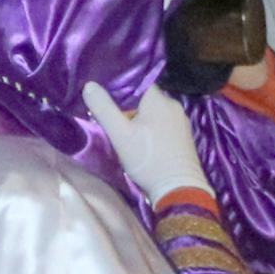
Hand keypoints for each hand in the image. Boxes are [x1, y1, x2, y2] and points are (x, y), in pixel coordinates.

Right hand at [79, 80, 210, 207]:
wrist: (179, 190)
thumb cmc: (148, 160)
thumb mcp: (120, 135)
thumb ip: (103, 108)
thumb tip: (89, 85)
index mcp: (159, 100)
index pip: (137, 83)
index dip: (120, 87)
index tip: (105, 95)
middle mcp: (173, 105)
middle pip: (146, 98)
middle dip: (129, 105)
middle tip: (112, 115)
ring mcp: (182, 122)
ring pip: (156, 112)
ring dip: (141, 118)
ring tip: (126, 129)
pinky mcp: (185, 137)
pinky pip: (164, 124)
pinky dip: (153, 128)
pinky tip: (144, 140)